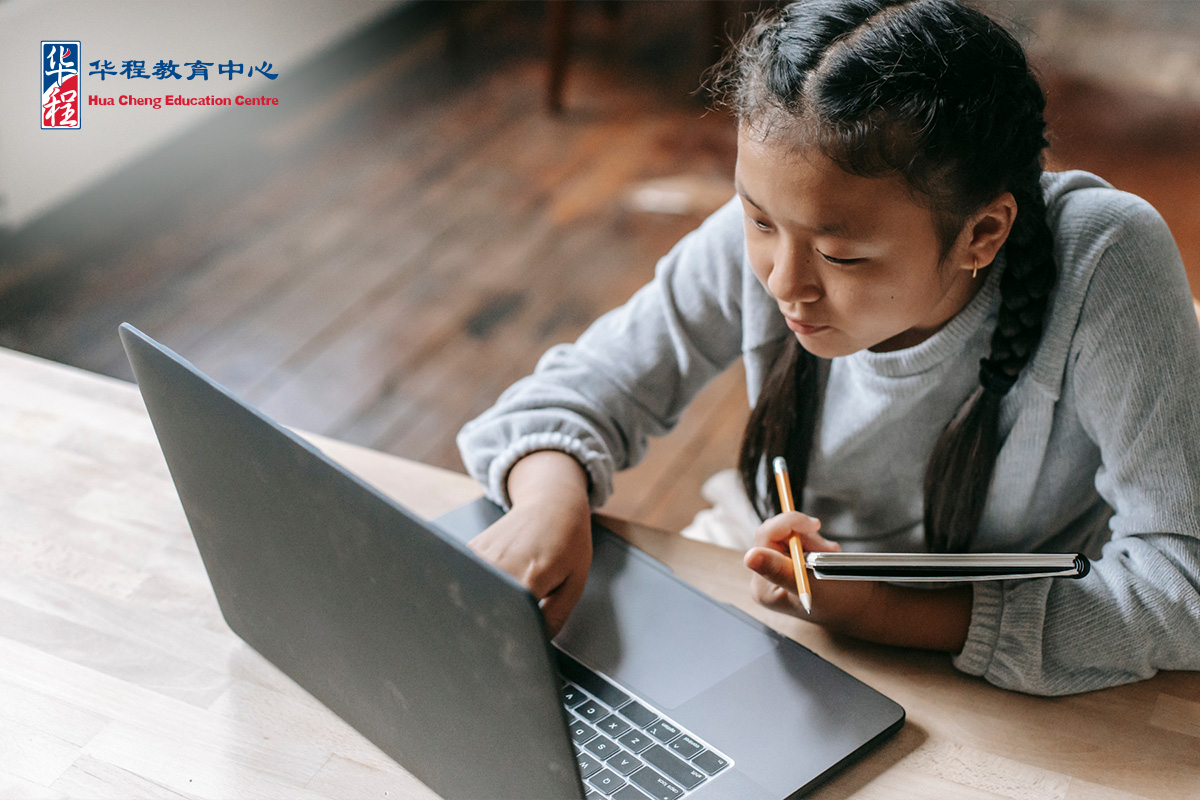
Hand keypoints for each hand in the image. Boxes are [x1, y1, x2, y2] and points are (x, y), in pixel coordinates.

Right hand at [468, 451, 592, 635]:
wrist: (552, 502)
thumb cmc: (569, 540)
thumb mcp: (575, 583)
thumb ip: (554, 619)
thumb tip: (537, 644)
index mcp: (529, 578)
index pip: (508, 622)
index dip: (508, 639)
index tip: (509, 647)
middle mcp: (500, 565)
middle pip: (483, 611)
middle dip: (490, 625)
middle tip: (503, 630)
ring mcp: (480, 555)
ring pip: (469, 595)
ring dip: (479, 607)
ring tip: (500, 603)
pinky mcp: (470, 548)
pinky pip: (465, 578)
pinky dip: (474, 588)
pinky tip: (490, 585)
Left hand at [743, 511, 880, 632]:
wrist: (861, 608)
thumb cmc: (841, 602)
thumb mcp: (813, 585)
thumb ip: (780, 570)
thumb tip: (749, 557)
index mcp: (763, 586)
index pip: (766, 537)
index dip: (789, 524)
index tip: (815, 525)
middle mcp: (764, 578)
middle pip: (775, 533)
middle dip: (805, 536)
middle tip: (829, 548)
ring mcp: (775, 571)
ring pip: (788, 534)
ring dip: (813, 540)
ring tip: (832, 555)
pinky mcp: (788, 564)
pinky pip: (796, 541)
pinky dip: (814, 544)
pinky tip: (828, 556)